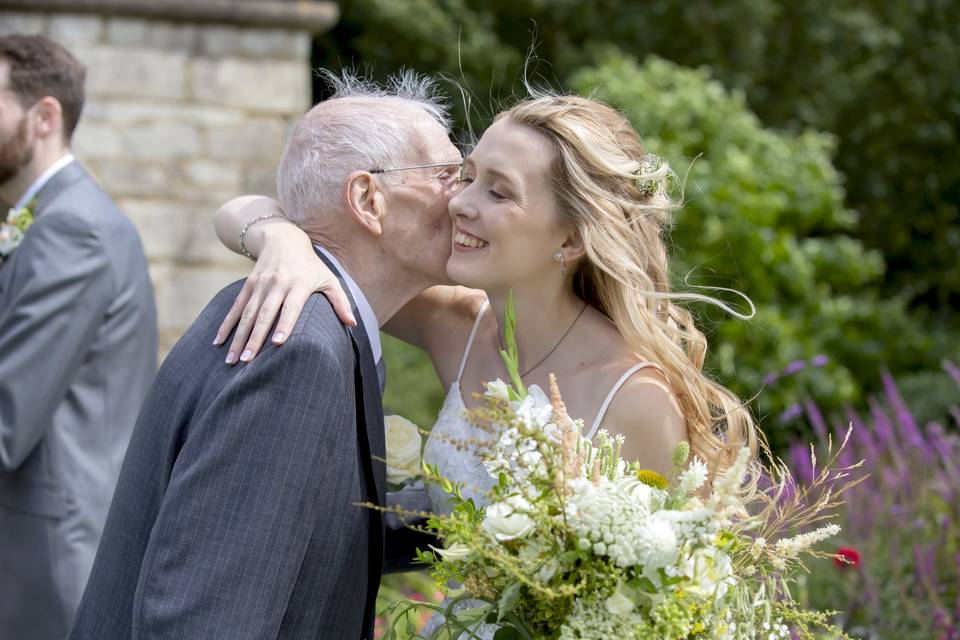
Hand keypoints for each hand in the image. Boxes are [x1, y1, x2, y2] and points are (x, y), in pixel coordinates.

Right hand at [214, 224, 356, 363]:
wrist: (283, 238)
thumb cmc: (311, 266)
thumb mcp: (329, 279)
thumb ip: (341, 302)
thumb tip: (353, 324)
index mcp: (298, 284)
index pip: (291, 307)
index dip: (284, 324)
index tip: (277, 343)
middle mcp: (277, 284)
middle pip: (265, 314)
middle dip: (255, 338)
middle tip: (247, 361)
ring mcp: (260, 284)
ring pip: (247, 314)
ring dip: (238, 337)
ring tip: (232, 359)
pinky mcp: (248, 285)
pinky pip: (235, 307)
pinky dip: (226, 324)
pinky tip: (218, 341)